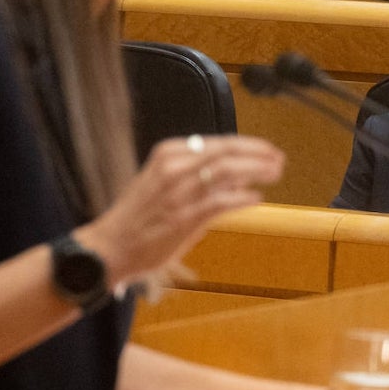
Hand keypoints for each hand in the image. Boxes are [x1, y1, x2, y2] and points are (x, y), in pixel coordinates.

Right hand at [76, 134, 283, 286]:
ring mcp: (179, 191)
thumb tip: (239, 177)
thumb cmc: (138, 216)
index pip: (218, 143)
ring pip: (228, 172)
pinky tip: (257, 198)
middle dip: (258, 154)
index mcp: (168, 153)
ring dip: (256, 171)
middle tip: (278, 159)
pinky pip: (222, 201)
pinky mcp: (184, 217)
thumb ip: (198, 176)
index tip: (267, 149)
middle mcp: (174, 166)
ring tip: (274, 173)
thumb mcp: (163, 181)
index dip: (248, 145)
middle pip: (227, 152)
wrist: (110, 246)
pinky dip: (243, 198)